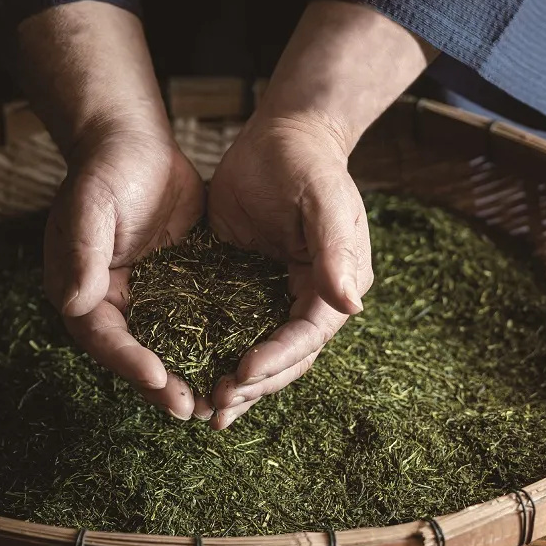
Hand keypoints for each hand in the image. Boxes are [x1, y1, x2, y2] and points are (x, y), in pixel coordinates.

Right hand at [44, 125, 207, 419]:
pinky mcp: (180, 289)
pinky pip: (197, 325)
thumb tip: (76, 303)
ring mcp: (148, 300)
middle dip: (163, 385)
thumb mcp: (91, 205)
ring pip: (170, 348)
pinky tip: (243, 363)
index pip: (103, 338)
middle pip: (136, 355)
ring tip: (219, 402)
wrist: (136, 146)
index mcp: (82, 292)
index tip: (158, 378)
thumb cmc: (106, 170)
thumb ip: (84, 252)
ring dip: (192, 375)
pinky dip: (215, 347)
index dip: (129, 361)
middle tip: (192, 409)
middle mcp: (114, 304)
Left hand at [200, 0, 435, 428]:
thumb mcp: (322, 199)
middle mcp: (314, 298)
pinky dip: (220, 356)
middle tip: (218, 406)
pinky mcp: (250, 288)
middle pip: (289, 357)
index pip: (309, 334)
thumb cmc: (305, 161)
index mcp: (337, 284)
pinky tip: (195, 378)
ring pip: (264, 353)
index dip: (277, 358)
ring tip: (209, 410)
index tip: (241, 373)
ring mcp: (282, 296)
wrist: (284, 135)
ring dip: (240, 384)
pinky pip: (238, 332)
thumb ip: (335, 250)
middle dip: (256, 384)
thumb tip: (351, 306)